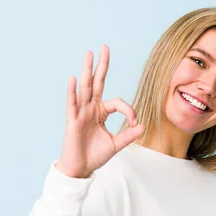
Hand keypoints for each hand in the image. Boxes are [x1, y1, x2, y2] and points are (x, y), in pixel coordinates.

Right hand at [56, 45, 143, 177]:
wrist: (81, 168)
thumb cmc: (95, 156)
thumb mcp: (116, 144)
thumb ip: (128, 135)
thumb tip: (142, 126)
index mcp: (101, 113)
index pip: (118, 103)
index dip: (129, 111)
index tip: (134, 123)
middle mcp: (91, 109)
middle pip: (97, 83)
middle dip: (102, 65)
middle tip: (104, 47)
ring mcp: (81, 113)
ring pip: (85, 88)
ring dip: (87, 70)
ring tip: (89, 54)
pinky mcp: (73, 120)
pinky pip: (72, 103)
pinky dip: (72, 91)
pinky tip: (73, 78)